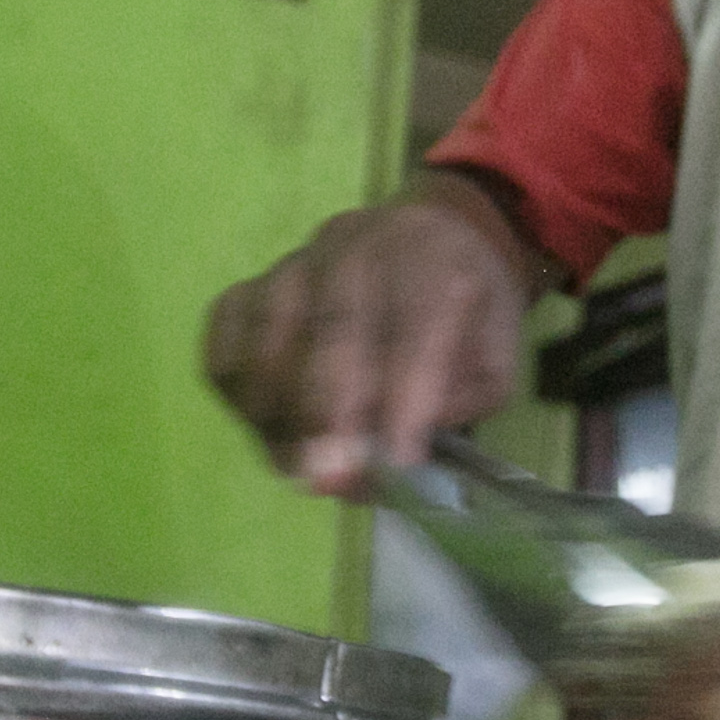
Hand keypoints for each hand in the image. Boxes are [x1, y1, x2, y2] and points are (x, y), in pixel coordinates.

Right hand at [202, 175, 538, 495]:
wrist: (427, 240)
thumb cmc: (464, 312)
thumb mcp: (495, 358)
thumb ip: (459, 403)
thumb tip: (391, 452)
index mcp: (432, 262)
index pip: (414, 329)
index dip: (402, 399)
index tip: (395, 463)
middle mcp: (359, 249)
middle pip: (331, 329)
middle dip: (325, 413)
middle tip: (324, 478)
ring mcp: (296, 263)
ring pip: (268, 334)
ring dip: (275, 411)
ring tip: (293, 464)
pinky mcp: (252, 282)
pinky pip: (224, 332)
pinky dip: (235, 384)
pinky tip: (262, 421)